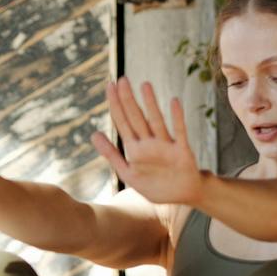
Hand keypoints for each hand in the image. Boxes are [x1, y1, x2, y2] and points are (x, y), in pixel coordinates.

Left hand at [92, 77, 202, 205]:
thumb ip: (111, 154)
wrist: (182, 196)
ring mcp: (165, 146)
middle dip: (128, 99)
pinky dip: (177, 118)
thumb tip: (93, 134)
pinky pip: (179, 132)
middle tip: (121, 79)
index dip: (115, 105)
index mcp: (135, 148)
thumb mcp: (128, 172)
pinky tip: (173, 102)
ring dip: (151, 104)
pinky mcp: (181, 151)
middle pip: (136, 118)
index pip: (122, 122)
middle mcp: (149, 143)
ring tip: (144, 85)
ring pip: (156, 121)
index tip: (109, 86)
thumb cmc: (154, 185)